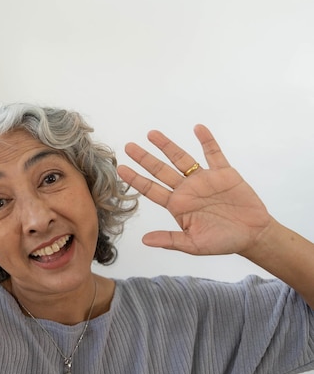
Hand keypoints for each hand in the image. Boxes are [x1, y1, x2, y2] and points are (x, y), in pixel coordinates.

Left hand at [117, 124, 271, 256]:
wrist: (252, 235)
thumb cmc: (221, 241)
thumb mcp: (194, 245)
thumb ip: (170, 240)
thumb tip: (145, 240)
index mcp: (177, 205)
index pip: (151, 189)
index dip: (136, 179)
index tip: (120, 169)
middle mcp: (187, 189)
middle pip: (161, 170)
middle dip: (145, 158)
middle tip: (128, 146)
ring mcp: (204, 179)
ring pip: (181, 159)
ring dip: (167, 146)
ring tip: (152, 134)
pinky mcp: (224, 173)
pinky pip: (214, 153)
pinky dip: (207, 141)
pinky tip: (198, 128)